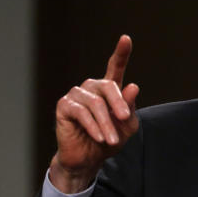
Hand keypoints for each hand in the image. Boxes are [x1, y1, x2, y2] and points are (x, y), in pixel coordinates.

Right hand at [50, 35, 139, 192]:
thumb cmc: (109, 140)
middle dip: (119, 103)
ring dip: (106, 123)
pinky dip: (93, 126)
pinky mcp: (64, 106)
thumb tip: (133, 86)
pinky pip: (82, 113)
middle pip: (108, 86)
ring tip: (112, 140)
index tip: (126, 38)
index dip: (121, 53)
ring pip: (95, 104)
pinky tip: (99, 137)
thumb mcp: (126, 126)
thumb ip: (130, 107)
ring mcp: (76, 95)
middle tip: (125, 119)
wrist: (88, 158)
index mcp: (109, 90)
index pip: (115, 68)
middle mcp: (91, 88)